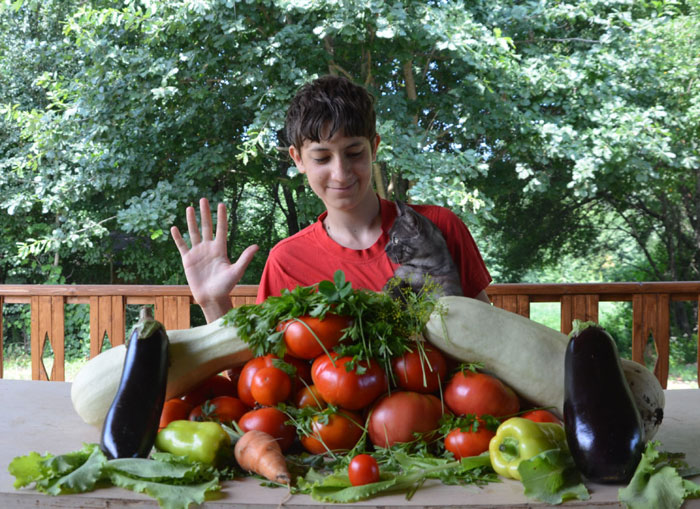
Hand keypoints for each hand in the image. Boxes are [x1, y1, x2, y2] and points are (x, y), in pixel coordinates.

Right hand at [171, 198, 257, 322]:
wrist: (212, 298)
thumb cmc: (226, 286)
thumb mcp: (237, 271)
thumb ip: (245, 258)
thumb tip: (257, 246)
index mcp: (221, 249)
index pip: (221, 229)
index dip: (221, 217)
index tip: (221, 204)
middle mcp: (209, 248)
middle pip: (207, 227)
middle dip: (205, 213)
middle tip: (203, 199)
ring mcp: (198, 253)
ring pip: (194, 233)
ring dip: (191, 221)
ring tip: (189, 207)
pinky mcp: (188, 260)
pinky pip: (182, 246)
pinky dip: (178, 237)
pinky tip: (174, 227)